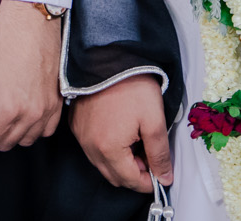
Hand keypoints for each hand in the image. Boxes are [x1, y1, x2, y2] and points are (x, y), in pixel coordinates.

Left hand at [0, 1, 63, 150]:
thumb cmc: (3, 39)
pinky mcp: (58, 101)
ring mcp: (47, 109)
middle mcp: (31, 114)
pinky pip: (47, 130)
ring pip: (27, 139)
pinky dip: (34, 126)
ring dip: (14, 131)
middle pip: (7, 143)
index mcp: (7, 108)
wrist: (32, 18)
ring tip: (5, 107)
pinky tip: (24, 110)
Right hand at [71, 73, 171, 192]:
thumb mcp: (154, 121)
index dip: (148, 182)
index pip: (130, 181)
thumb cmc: (132, 87)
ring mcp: (80, 136)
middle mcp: (89, 146)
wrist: (109, 58)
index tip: (160, 173)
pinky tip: (120, 133)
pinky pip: (92, 149)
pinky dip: (107, 150)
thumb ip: (160, 154)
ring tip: (136, 142)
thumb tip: (164, 178)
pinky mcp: (76, 125)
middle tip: (149, 155)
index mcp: (108, 149)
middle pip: (114, 177)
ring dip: (121, 163)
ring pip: (102, 165)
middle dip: (135, 173)